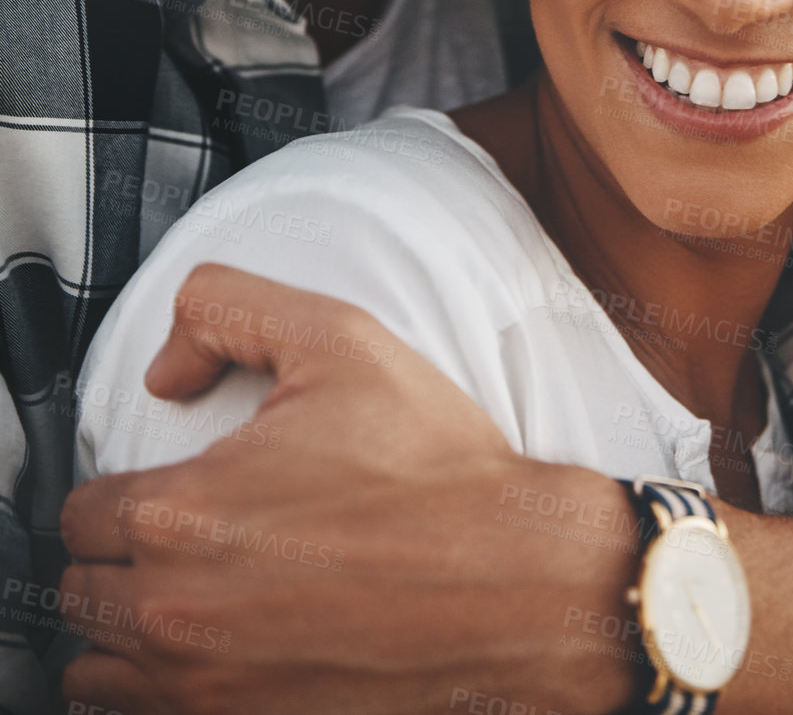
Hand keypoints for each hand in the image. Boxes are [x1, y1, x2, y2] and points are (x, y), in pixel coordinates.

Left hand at [60, 264, 637, 714]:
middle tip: (188, 538)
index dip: (122, 491)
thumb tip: (166, 369)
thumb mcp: (339, 339)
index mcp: (182, 514)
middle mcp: (178, 613)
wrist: (519, 584)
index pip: (78, 515)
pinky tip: (224, 646)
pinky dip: (169, 689)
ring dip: (131, 632)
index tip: (170, 488)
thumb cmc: (437, 470)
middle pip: (81, 595)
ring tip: (195, 596)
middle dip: (122, 560)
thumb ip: (227, 310)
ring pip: (99, 673)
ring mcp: (209, 691)